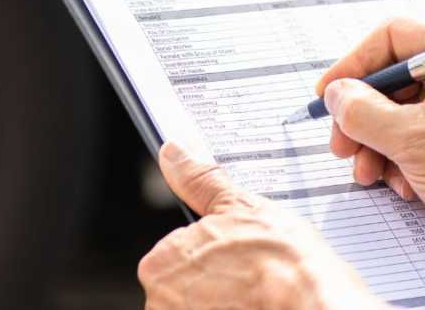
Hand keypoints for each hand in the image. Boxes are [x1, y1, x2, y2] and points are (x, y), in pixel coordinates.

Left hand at [138, 143, 383, 309]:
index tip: (235, 263)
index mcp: (161, 263)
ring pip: (202, 308)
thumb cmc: (287, 266)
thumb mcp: (241, 208)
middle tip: (250, 282)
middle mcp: (162, 302)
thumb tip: (173, 153)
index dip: (211, 259)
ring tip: (258, 300)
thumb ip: (199, 182)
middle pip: (185, 291)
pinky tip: (259, 309)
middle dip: (216, 286)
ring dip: (225, 304)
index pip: (176, 259)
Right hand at [316, 17, 424, 200]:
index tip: (327, 94)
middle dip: (360, 119)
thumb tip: (336, 95)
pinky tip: (404, 186)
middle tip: (342, 147)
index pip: (392, 35)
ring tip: (369, 175)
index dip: (353, 63)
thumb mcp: (411, 138)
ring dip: (375, 148)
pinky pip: (422, 140)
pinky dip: (404, 162)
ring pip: (403, 115)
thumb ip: (363, 111)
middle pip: (393, 81)